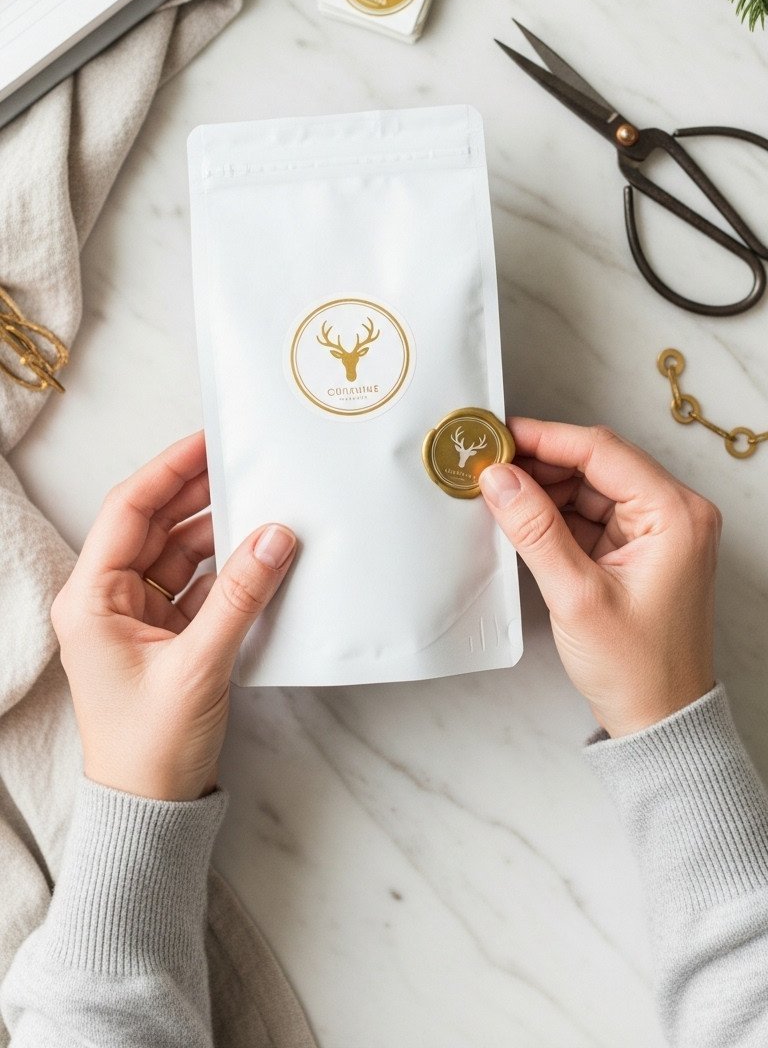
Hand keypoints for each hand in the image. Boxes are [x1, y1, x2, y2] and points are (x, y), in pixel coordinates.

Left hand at [51, 432, 296, 800]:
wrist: (151, 812)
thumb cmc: (149, 749)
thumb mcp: (198, 666)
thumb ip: (240, 597)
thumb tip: (276, 537)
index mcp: (91, 599)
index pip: (129, 511)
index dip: (169, 470)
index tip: (209, 440)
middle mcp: (108, 600)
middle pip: (156, 525)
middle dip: (199, 493)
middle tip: (247, 461)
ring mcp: (138, 618)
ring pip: (181, 553)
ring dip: (220, 531)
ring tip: (265, 502)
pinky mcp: (167, 636)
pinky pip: (199, 584)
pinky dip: (229, 568)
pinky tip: (262, 552)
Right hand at [479, 419, 719, 737]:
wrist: (660, 721)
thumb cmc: (638, 669)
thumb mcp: (577, 596)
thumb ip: (535, 530)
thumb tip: (500, 479)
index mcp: (675, 514)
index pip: (602, 451)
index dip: (544, 438)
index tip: (498, 436)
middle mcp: (674, 513)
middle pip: (596, 463)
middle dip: (539, 462)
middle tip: (487, 465)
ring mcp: (657, 530)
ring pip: (590, 486)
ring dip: (543, 488)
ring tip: (495, 491)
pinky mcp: (638, 548)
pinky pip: (591, 513)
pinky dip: (554, 513)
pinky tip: (519, 516)